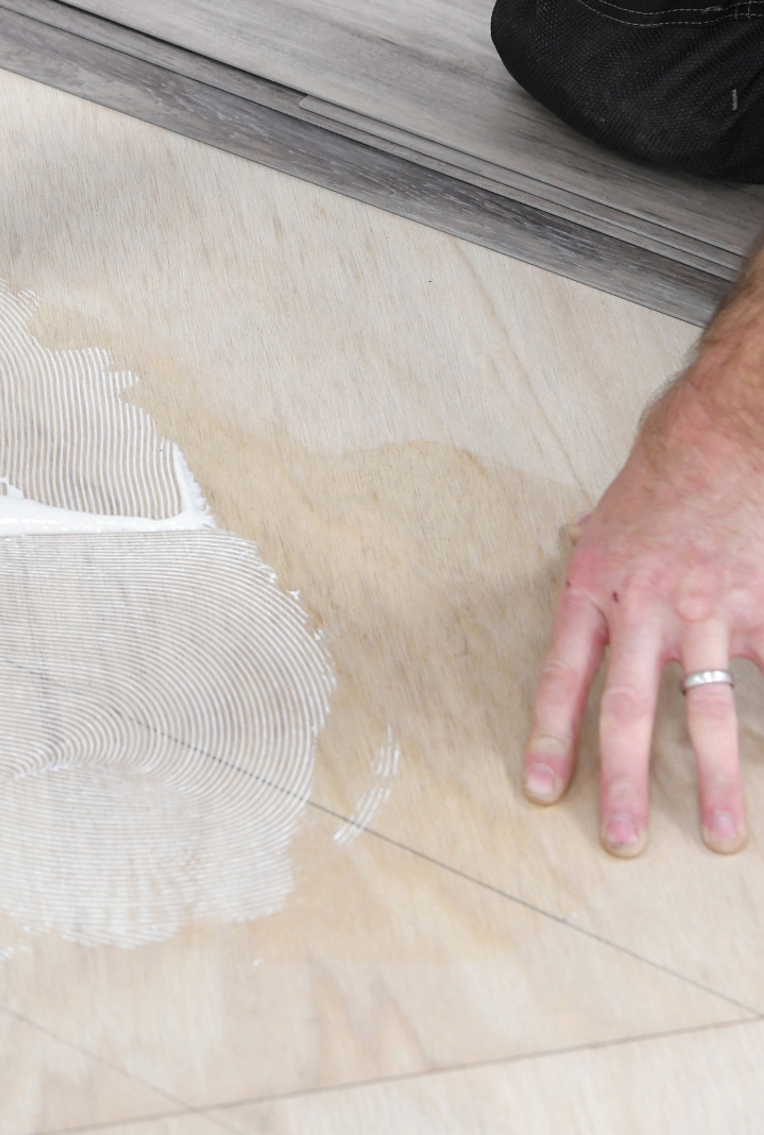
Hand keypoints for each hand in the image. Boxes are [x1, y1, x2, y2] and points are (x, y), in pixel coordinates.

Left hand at [524, 372, 763, 855]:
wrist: (716, 443)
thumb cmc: (652, 487)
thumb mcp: (598, 530)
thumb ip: (591, 575)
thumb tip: (577, 580)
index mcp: (591, 595)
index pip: (561, 679)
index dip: (550, 737)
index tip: (543, 790)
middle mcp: (643, 612)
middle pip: (628, 710)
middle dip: (624, 782)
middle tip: (620, 841)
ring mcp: (705, 614)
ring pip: (707, 710)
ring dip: (715, 780)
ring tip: (718, 835)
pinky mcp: (759, 608)